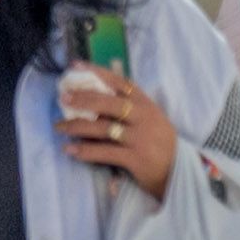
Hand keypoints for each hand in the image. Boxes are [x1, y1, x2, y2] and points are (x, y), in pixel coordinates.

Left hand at [62, 60, 178, 197]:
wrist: (180, 172)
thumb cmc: (159, 143)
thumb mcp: (150, 119)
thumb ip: (129, 108)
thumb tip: (93, 100)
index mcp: (146, 104)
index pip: (119, 82)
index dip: (96, 72)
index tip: (75, 66)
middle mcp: (143, 117)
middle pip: (107, 102)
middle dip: (82, 98)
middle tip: (63, 98)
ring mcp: (139, 138)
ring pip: (101, 127)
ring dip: (76, 126)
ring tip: (59, 127)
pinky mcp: (135, 158)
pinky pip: (104, 152)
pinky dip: (85, 150)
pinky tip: (70, 149)